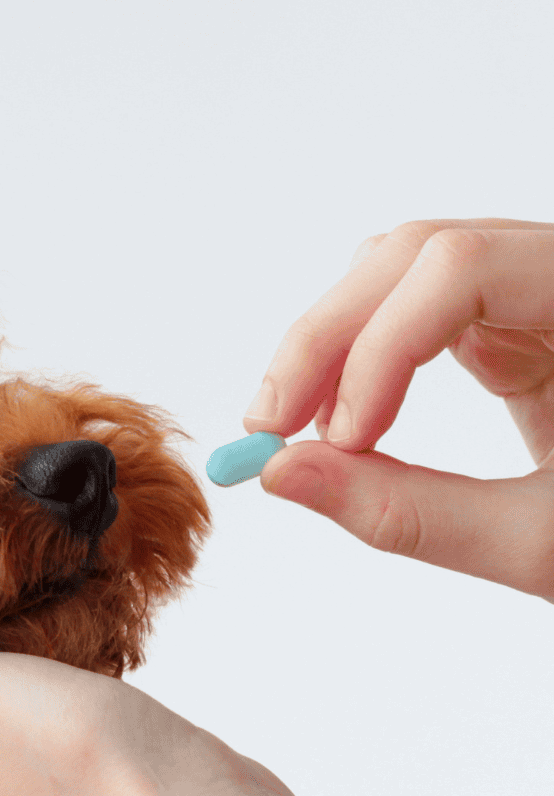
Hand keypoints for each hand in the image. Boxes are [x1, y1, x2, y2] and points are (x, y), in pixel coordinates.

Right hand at [244, 219, 553, 601]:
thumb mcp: (541, 541)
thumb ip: (408, 513)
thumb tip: (281, 478)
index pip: (459, 269)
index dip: (378, 349)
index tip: (338, 444)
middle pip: (412, 254)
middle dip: (326, 339)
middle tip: (268, 429)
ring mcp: (534, 290)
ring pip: (398, 270)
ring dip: (331, 344)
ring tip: (296, 429)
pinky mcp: (508, 322)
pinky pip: (408, 309)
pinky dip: (358, 360)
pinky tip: (340, 419)